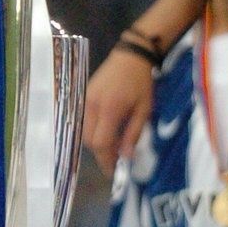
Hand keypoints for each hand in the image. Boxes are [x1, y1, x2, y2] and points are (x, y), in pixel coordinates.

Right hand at [82, 49, 153, 176]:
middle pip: (89, 141)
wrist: (130, 56)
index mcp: (110, 110)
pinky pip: (83, 122)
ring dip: (96, 142)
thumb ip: (134, 134)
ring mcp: (85, 101)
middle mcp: (92, 107)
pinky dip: (92, 131)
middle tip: (116, 157)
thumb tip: (126, 157)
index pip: (101, 143)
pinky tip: (105, 130)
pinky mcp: (83, 98)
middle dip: (102, 153)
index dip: (106, 160)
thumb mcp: (144, 109)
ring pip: (83, 133)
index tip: (114, 171)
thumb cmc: (142, 82)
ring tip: (112, 143)